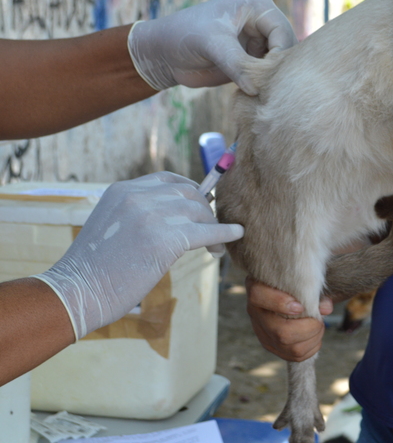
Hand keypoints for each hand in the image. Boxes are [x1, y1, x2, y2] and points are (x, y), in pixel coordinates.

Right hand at [34, 172, 243, 340]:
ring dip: (213, 227)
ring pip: (200, 212)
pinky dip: (225, 233)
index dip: (191, 190)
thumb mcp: (111, 225)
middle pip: (189, 193)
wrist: (76, 292)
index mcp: (122, 189)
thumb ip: (137, 212)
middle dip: (205, 210)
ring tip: (216, 246)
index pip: (169, 179)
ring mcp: (151, 216)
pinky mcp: (165, 240)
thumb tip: (177, 214)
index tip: (202, 203)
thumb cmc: (94, 268)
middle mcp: (137, 196)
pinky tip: (235, 237)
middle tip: (212, 229)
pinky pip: (207, 231)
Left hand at [127, 0, 297, 94]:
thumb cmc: (182, 37)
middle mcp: (262, 20)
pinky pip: (269, 74)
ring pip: (280, 63)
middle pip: (287, 48)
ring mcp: (258, 40)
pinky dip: (265, 85)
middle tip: (267, 90)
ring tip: (262, 93)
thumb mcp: (211, 45)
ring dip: (273, 79)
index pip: (283, 32)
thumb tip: (256, 88)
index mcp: (257, 3)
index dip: (280, 56)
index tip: (268, 78)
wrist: (162, 53)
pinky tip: (255, 94)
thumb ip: (236, 64)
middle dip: (278, 69)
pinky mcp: (252, 59)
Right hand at [245, 278, 332, 361]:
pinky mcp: (271, 346)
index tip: (300, 306)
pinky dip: (311, 348)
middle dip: (309, 328)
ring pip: (288, 347)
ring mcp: (262, 332)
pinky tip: (315, 337)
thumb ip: (314, 291)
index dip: (280, 303)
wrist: (289, 293)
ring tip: (319, 327)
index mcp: (258, 287)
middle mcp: (255, 312)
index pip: (258, 296)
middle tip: (319, 321)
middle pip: (280, 331)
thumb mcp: (303, 279)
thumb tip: (325, 309)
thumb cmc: (296, 283)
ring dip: (312, 339)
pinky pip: (294, 356)